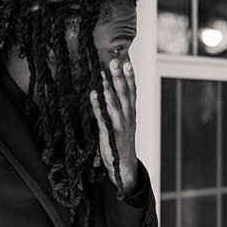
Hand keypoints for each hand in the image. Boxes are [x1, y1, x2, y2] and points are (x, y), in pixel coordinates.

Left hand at [89, 59, 139, 195]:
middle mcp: (128, 116)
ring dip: (109, 88)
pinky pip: (103, 116)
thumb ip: (119, 107)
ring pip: (115, 103)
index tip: (127, 62)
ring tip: (103, 74)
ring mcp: (120, 124)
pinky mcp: (110, 133)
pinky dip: (98, 105)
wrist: (123, 165)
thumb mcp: (123, 121)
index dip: (130, 76)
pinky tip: (93, 94)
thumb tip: (111, 89)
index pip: (132, 90)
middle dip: (120, 77)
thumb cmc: (120, 140)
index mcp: (131, 112)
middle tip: (115, 61)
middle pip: (125, 93)